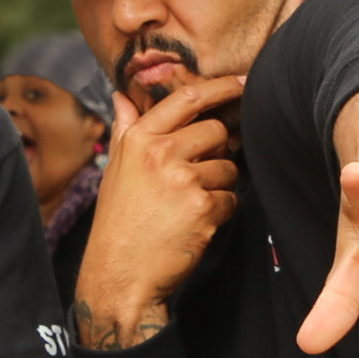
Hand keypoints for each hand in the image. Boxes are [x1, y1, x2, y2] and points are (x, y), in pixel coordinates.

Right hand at [71, 71, 242, 350]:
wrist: (119, 274)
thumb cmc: (118, 221)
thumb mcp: (116, 169)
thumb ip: (125, 129)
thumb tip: (122, 95)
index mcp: (139, 139)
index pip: (187, 99)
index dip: (221, 87)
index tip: (243, 82)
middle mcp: (160, 153)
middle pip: (216, 131)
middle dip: (217, 151)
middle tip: (197, 176)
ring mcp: (183, 180)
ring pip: (228, 167)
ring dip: (219, 186)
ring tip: (188, 206)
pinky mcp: (203, 208)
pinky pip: (231, 198)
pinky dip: (220, 212)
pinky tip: (194, 224)